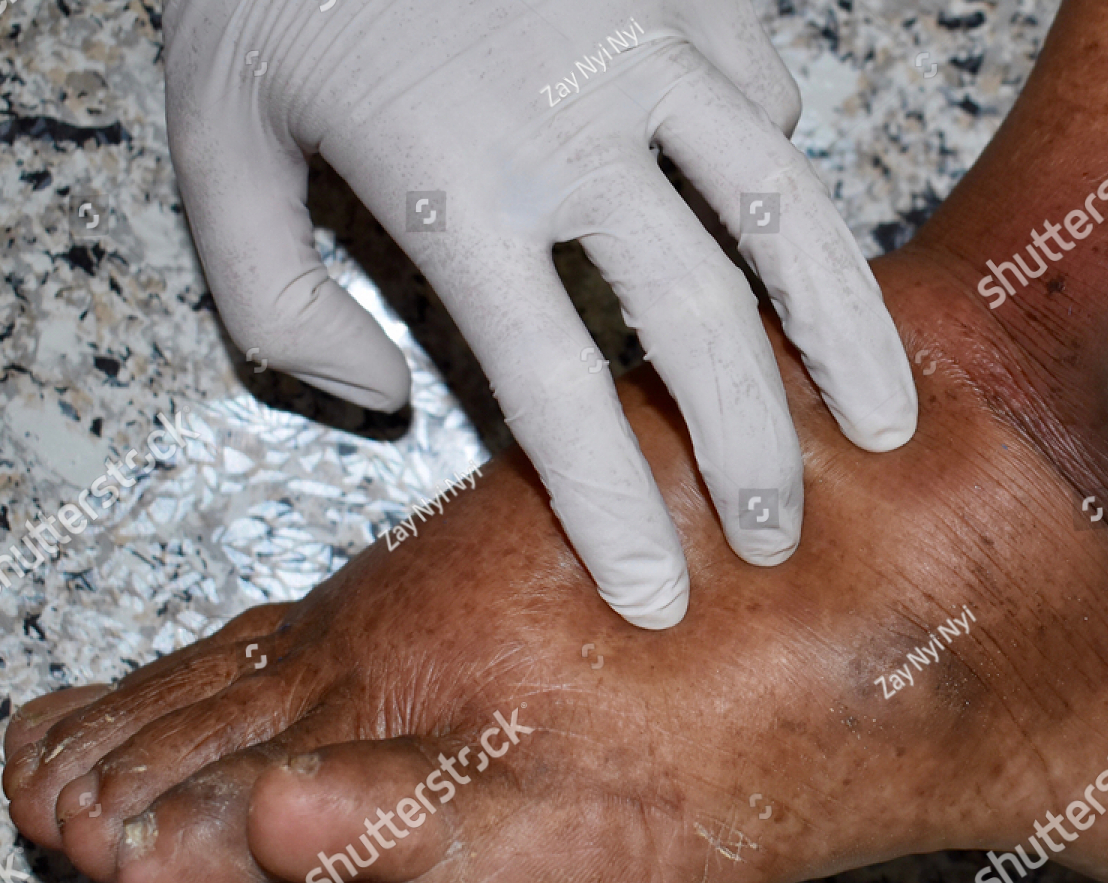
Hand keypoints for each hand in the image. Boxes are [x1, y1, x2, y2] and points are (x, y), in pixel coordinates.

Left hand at [163, 0, 917, 627]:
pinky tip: (798, 252)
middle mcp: (570, 131)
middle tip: (777, 540)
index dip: (617, 508)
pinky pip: (765, 97)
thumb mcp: (213, 141)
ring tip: (889, 423)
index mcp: (450, 188)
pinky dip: (787, 179)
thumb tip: (394, 399)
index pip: (556, 391)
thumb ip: (274, 297)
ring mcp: (645, 50)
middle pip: (699, 323)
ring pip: (783, 215)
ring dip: (846, 335)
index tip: (660, 596)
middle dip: (754, 452)